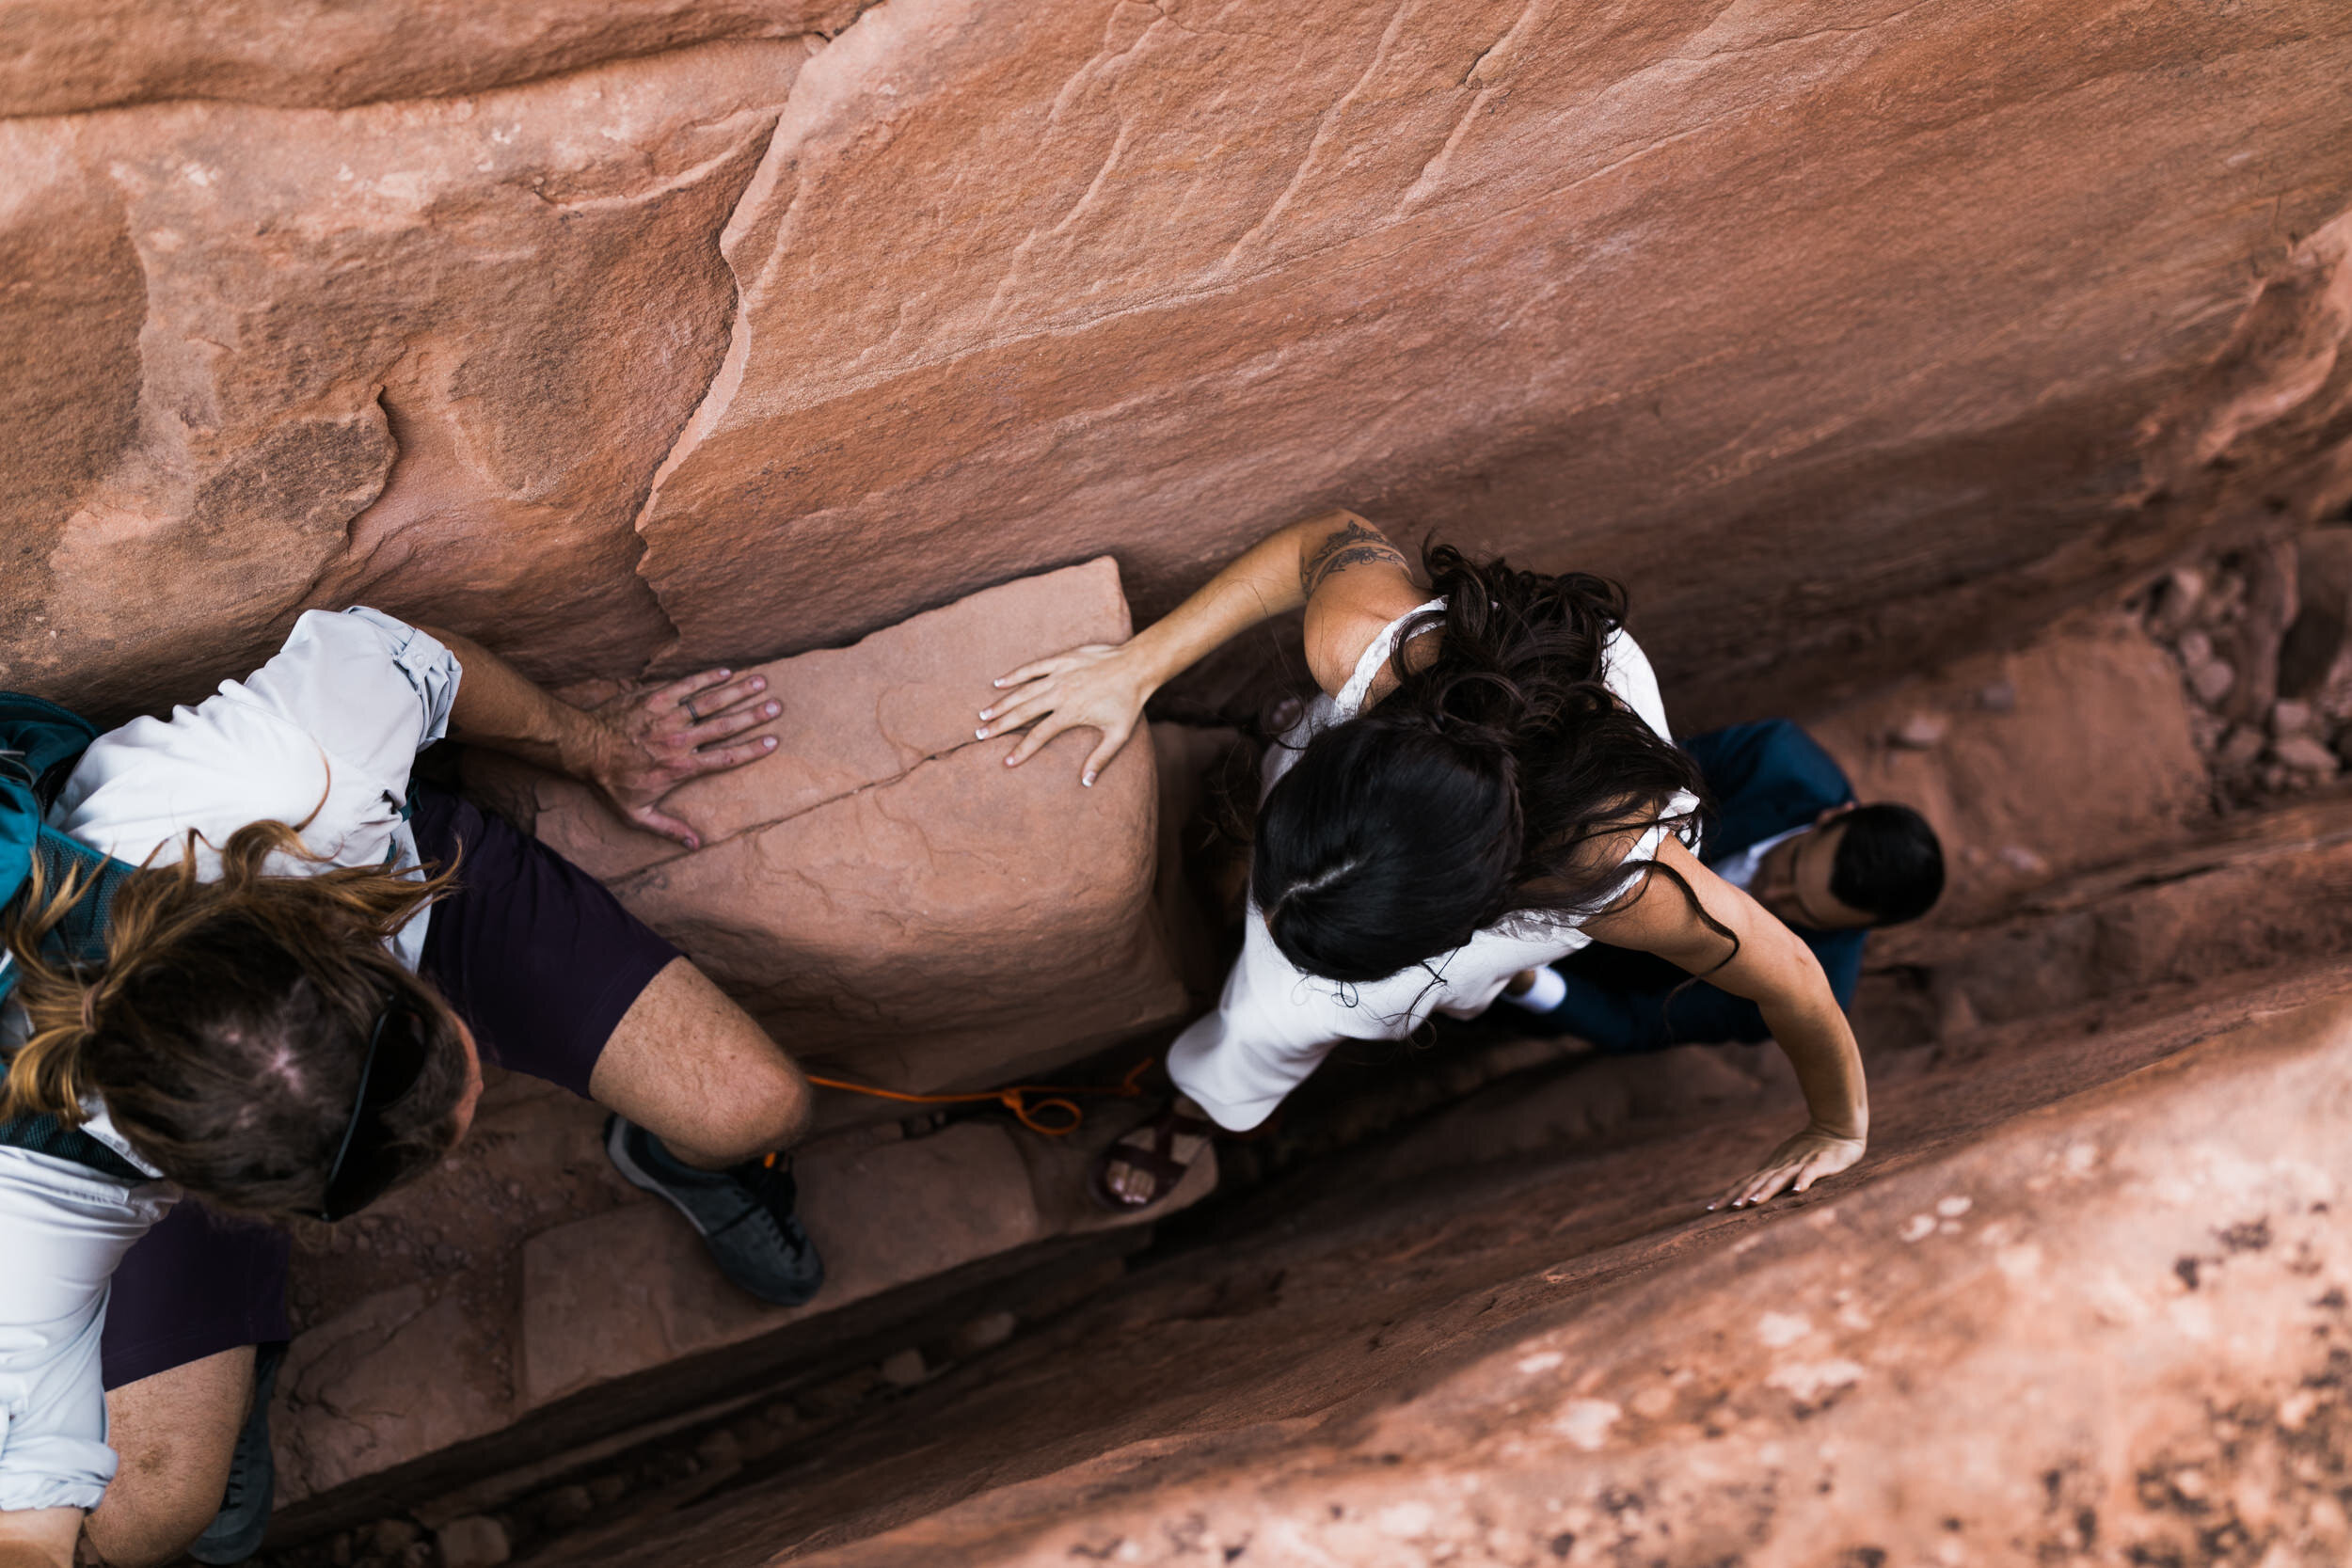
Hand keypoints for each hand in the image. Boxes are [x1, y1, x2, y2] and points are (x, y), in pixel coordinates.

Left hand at [585, 668, 781, 846]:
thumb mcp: (636, 814)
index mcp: (681, 767)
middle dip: (754, 715)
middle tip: (778, 706)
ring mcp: (668, 716)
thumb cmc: (610, 782)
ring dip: (738, 691)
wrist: (584, 748)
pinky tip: (727, 671)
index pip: (725, 758)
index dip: (752, 750)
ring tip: (762, 682)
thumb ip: (668, 828)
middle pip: (725, 725)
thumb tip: (695, 845)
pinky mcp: (655, 697)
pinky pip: (686, 684)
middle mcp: (680, 740)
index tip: (774, 742)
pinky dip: (707, 677)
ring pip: (710, 702)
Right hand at [980, 643, 1153, 784]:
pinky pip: (1033, 667)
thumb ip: (1100, 759)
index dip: (1022, 750)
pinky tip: (998, 683)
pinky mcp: (1062, 660)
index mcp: (1071, 713)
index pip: (1039, 735)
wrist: (1136, 666)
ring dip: (1002, 703)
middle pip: (1023, 712)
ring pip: (1023, 691)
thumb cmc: (1128, 702)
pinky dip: (1015, 675)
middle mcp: (1060, 694)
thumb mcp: (1118, 735)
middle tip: (980, 735)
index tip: (1006, 762)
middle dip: (1000, 725)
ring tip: (983, 714)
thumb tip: (1086, 782)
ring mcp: (1059, 675)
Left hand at [1709, 1125, 1864, 1209]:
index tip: (1710, 1208)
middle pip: (1757, 1182)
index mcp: (1772, 1168)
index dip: (1729, 1194)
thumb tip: (1750, 1193)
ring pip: (1779, 1179)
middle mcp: (1781, 1166)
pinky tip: (1798, 1192)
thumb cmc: (1809, 1150)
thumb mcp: (1785, 1164)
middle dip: (1742, 1195)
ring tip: (1753, 1203)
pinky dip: (1803, 1181)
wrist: (1835, 1129)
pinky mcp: (1819, 1163)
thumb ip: (1771, 1178)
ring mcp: (1799, 1164)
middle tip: (1727, 1209)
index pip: (1746, 1182)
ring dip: (1766, 1190)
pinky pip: (1809, 1172)